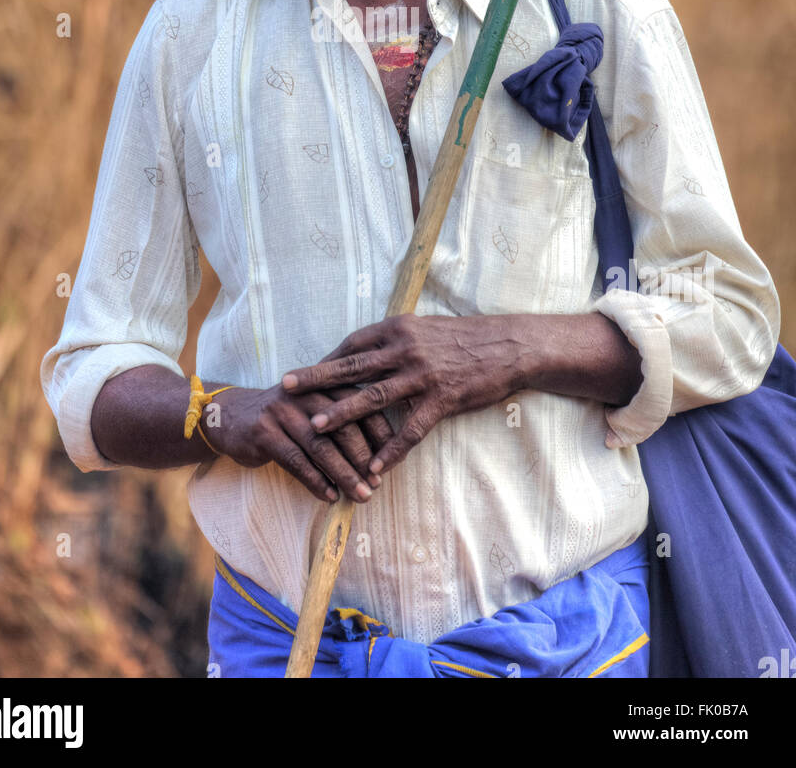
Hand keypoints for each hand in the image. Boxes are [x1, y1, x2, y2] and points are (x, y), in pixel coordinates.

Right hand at [206, 383, 393, 503]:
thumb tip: (382, 455)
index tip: (391, 461)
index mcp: (324, 384)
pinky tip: (330, 496)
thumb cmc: (285, 419)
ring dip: (344, 474)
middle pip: (344, 427)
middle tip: (377, 484)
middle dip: (364, 459)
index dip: (379, 434)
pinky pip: (295, 460)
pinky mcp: (264, 431)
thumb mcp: (314, 411)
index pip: (361, 406)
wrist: (232, 416)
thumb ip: (343, 421)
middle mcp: (306, 393)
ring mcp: (283, 411)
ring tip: (361, 495)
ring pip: (321, 446)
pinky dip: (315, 481)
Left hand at [281, 315, 538, 477]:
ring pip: (374, 397)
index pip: (353, 344)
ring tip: (316, 427)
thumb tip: (368, 352)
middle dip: (317, 377)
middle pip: (352, 366)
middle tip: (286, 387)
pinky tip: (375, 468)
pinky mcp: (441, 399)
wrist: (509, 345)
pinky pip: (410, 429)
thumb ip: (397, 340)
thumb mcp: (426, 329)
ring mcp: (423, 375)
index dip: (327, 359)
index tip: (303, 372)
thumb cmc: (466, 338)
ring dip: (343, 413)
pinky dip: (391, 449)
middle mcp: (406, 348)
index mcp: (399, 328)